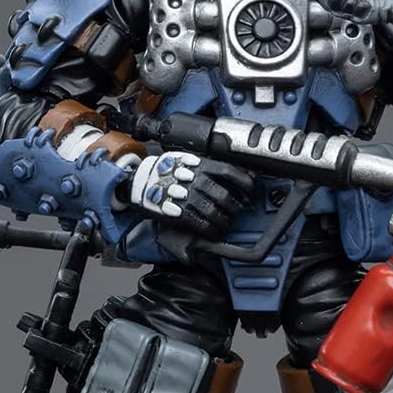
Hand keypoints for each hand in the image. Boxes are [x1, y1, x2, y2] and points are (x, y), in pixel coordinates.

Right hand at [129, 150, 257, 238]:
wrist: (140, 180)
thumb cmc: (167, 170)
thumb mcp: (189, 160)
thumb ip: (211, 167)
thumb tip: (238, 175)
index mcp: (201, 164)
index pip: (232, 173)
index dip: (247, 185)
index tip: (252, 194)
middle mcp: (196, 180)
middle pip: (227, 197)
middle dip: (236, 207)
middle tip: (237, 211)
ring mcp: (188, 197)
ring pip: (216, 213)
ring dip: (225, 221)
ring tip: (225, 223)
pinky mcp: (179, 213)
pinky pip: (203, 225)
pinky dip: (213, 231)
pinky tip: (215, 232)